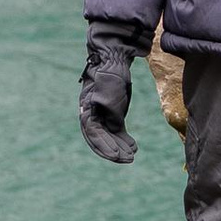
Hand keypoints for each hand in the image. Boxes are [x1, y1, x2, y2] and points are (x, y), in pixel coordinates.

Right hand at [79, 30, 138, 164]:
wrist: (114, 60)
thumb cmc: (109, 75)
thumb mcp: (109, 93)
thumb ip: (111, 113)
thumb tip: (115, 129)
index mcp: (87, 111)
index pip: (94, 134)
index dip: (104, 146)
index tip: (116, 155)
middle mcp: (92, 116)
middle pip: (101, 139)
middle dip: (113, 151)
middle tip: (128, 159)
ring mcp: (102, 115)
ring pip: (110, 137)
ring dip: (120, 147)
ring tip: (132, 155)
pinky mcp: (113, 113)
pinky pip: (117, 131)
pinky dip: (124, 139)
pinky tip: (133, 146)